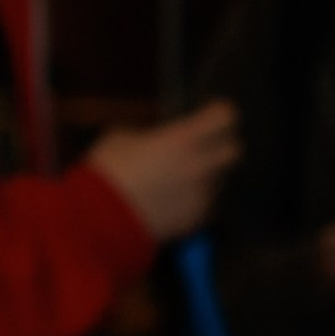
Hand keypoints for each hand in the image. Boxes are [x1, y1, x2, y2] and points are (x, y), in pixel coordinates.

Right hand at [87, 101, 240, 243]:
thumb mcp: (121, 137)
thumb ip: (149, 134)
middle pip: (235, 150)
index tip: (209, 113)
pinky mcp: (194, 221)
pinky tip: (174, 199)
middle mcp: (200, 167)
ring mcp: (200, 197)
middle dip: (222, 145)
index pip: (225, 117)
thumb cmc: (107, 172)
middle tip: (202, 145)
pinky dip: (196, 199)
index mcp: (183, 140)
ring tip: (181, 176)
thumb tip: (155, 138)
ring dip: (208, 174)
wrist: (99, 222)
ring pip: (220, 180)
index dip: (219, 113)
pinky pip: (206, 204)